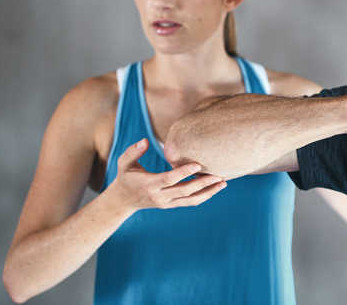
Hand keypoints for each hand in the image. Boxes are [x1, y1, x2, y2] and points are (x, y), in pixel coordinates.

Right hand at [107, 138, 226, 211]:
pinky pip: (190, 203)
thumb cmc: (125, 176)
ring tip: (223, 182)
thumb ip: (133, 152)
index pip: (169, 179)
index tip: (198, 165)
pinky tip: (215, 188)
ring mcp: (166, 203)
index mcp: (149, 184)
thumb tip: (144, 140)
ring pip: (190, 200)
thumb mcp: (123, 163)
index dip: (184, 172)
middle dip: (202, 183)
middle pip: (184, 191)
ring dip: (208, 192)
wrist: (123, 200)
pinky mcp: (171, 205)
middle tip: (219, 174)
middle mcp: (159, 196)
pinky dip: (204, 196)